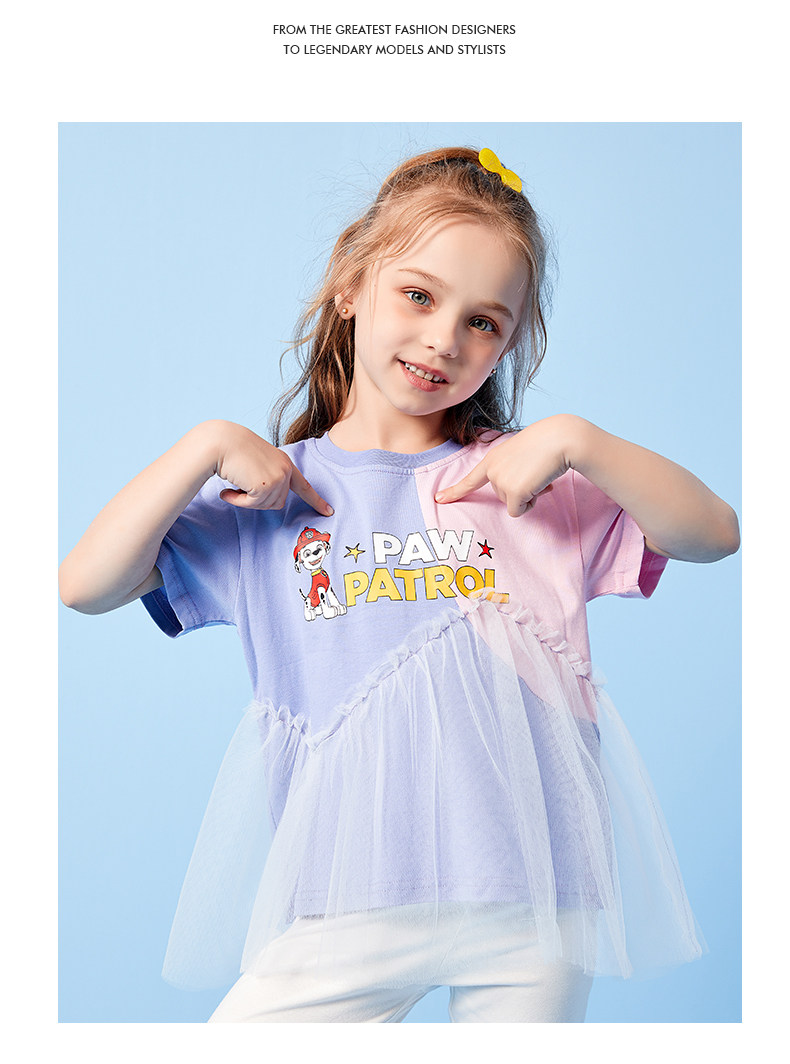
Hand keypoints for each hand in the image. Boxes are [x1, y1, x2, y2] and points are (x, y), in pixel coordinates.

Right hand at [213, 422, 332, 515]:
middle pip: (277, 502)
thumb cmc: (233, 450)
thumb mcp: (258, 463)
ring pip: (265, 505)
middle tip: (241, 486)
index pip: (303, 485)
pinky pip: (252, 505)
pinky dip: (237, 501)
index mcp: (284, 463)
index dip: (316, 500)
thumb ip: (269, 478)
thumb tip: (271, 500)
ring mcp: (277, 477)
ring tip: (235, 483)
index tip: (328, 511)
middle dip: (258, 500)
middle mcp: (285, 469)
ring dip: (246, 500)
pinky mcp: (266, 485)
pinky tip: (227, 489)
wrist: (220, 442)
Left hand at [435, 417, 574, 516]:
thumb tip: (517, 498)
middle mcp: (492, 470)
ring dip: (528, 494)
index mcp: (492, 459)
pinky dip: (531, 502)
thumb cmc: (547, 444)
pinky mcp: (513, 492)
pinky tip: (540, 484)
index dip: (454, 491)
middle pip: (501, 496)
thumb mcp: (521, 455)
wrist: (559, 439)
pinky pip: (519, 510)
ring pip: (511, 504)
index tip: (438, 499)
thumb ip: (512, 472)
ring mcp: (500, 481)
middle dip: (521, 490)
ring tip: (539, 473)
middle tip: (534, 471)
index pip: (470, 479)